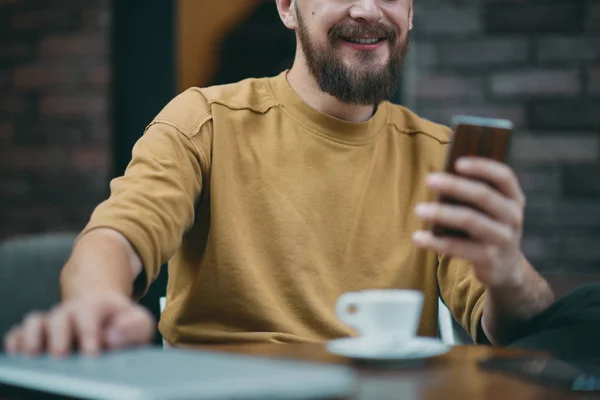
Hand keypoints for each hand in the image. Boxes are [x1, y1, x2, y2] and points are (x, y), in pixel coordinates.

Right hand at [3, 292, 154, 357]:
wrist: (107, 312)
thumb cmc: (123, 322)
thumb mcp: (140, 322)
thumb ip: (135, 328)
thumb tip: (112, 337)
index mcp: (97, 305)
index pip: (90, 314)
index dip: (90, 333)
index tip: (92, 353)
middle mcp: (71, 310)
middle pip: (60, 317)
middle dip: (60, 336)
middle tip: (61, 355)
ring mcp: (52, 320)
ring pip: (35, 321)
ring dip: (32, 337)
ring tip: (34, 355)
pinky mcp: (38, 332)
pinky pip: (19, 332)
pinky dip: (16, 341)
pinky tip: (18, 354)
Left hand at [413, 157, 525, 287]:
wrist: (504, 267)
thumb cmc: (486, 226)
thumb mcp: (488, 210)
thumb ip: (472, 194)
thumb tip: (439, 179)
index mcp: (513, 198)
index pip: (504, 176)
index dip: (482, 167)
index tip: (457, 162)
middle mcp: (513, 217)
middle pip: (483, 196)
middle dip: (454, 185)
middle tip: (428, 179)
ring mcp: (504, 239)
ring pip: (470, 220)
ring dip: (441, 213)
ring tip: (418, 209)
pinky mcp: (489, 259)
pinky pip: (458, 248)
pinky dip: (435, 242)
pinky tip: (418, 237)